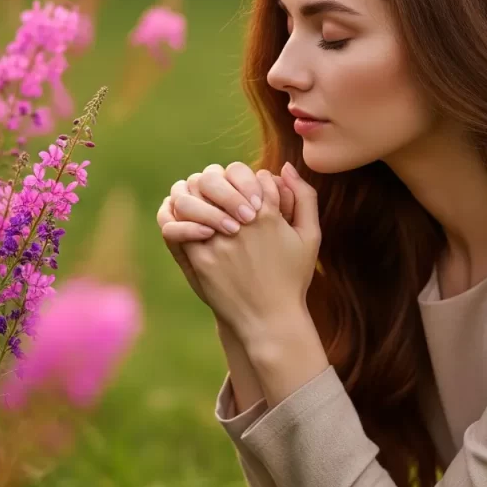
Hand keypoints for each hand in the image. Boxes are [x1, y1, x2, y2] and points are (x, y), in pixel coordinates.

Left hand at [182, 163, 319, 345]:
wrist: (269, 319)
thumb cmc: (292, 278)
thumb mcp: (310, 237)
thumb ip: (304, 197)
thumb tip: (287, 167)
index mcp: (268, 214)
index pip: (245, 173)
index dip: (244, 178)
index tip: (246, 192)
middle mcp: (240, 224)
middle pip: (214, 179)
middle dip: (215, 182)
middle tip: (217, 190)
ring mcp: (217, 242)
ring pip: (191, 197)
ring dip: (193, 195)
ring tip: (200, 202)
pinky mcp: (199, 259)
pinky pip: (177, 226)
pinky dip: (179, 217)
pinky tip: (189, 222)